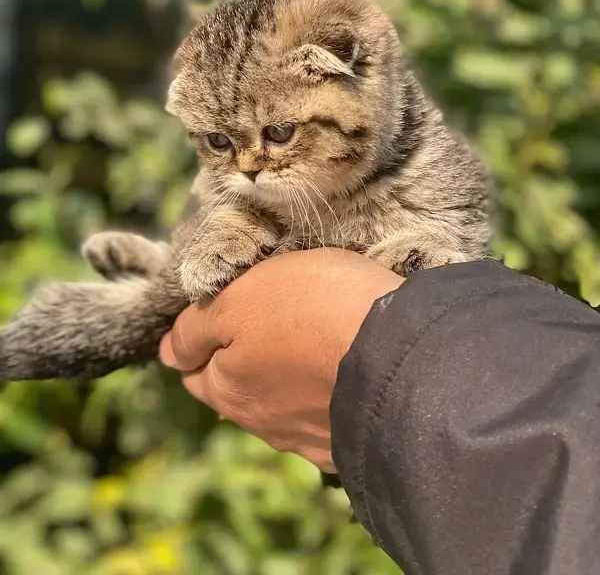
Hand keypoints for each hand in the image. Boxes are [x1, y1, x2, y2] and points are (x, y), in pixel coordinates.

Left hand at [159, 248, 402, 472]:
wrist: (403, 357)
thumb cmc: (313, 311)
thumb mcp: (240, 298)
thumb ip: (195, 327)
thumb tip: (166, 352)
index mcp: (227, 389)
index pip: (193, 369)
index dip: (200, 338)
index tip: (221, 313)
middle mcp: (263, 423)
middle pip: (235, 389)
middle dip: (238, 361)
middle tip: (262, 323)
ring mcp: (308, 438)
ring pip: (279, 404)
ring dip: (282, 378)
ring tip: (303, 344)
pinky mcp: (349, 440)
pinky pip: (321, 414)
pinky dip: (320, 394)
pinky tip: (334, 375)